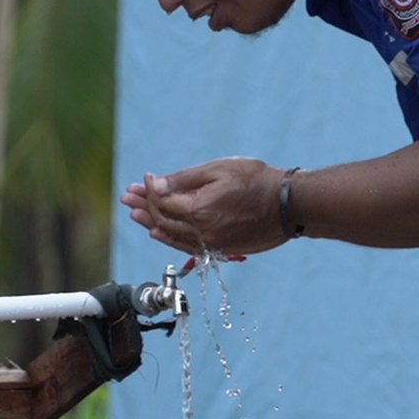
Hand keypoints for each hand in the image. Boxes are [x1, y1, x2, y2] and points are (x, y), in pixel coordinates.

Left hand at [119, 157, 288, 254]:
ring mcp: (212, 243)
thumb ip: (184, 179)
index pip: (163, 201)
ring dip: (151, 223)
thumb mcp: (218, 169)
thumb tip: (156, 185)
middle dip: (144, 206)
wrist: (289, 204)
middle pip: (163, 220)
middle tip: (129, 196)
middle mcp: (202, 231)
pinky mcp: (221, 248)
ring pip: (172, 236)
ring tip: (136, 214)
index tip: (147, 177)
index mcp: (199, 210)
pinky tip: (160, 232)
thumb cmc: (257, 180)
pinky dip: (170, 238)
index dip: (150, 188)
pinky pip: (187, 245)